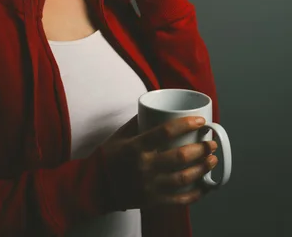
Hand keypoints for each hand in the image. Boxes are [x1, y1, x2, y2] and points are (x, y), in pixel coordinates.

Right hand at [98, 115, 217, 210]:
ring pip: (183, 178)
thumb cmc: (109, 157)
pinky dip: (195, 194)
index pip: (165, 132)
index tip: (200, 122)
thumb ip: (138, 122)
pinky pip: (179, 199)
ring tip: (213, 160)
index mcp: (136, 147)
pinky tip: (206, 186)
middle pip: (180, 157)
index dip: (186, 125)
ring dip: (202, 168)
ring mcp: (150, 186)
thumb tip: (156, 108)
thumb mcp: (121, 135)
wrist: (96, 186)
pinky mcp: (153, 201)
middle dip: (201, 149)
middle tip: (211, 143)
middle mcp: (144, 166)